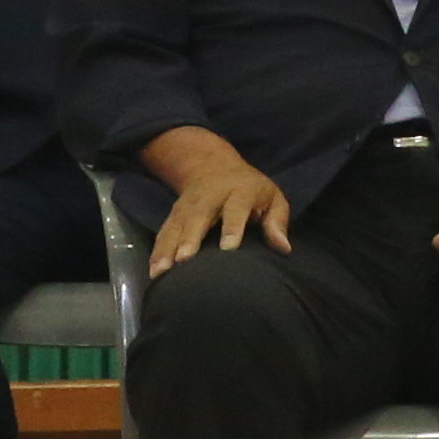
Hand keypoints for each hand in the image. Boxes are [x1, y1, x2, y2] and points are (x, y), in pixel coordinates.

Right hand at [139, 129, 290, 275]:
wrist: (212, 165)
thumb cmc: (250, 190)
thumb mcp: (272, 196)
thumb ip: (277, 221)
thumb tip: (284, 248)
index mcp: (239, 190)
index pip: (235, 208)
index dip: (232, 227)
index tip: (228, 248)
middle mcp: (210, 196)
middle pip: (199, 215)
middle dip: (191, 237)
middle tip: (185, 260)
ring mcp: (189, 205)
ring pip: (177, 225)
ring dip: (168, 248)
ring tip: (162, 272)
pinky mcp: (174, 214)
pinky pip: (164, 232)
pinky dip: (157, 251)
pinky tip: (154, 272)